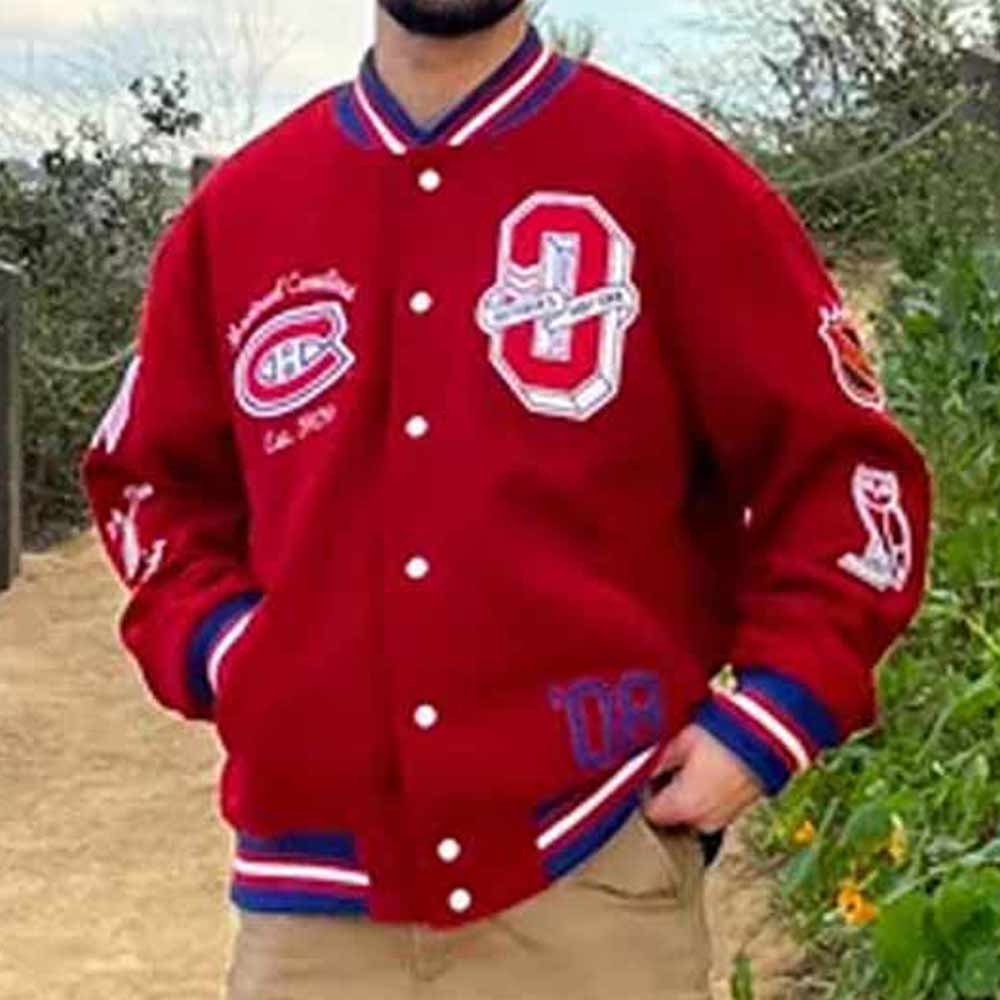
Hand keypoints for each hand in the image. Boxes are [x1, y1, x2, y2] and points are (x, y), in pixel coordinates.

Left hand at [641, 724, 763, 833]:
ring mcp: (721, 820)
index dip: (645, 793)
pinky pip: (710, 811)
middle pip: (671, 817)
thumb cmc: (723, 737)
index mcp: (683, 806)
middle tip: (669, 769)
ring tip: (691, 768)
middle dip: (666, 796)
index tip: (647, 776)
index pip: (650, 813)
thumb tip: (640, 767)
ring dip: (686, 798)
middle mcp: (701, 821)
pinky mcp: (736, 814)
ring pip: (690, 815)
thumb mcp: (680, 741)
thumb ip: (656, 760)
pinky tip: (708, 774)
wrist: (767, 739)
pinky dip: (705, 798)